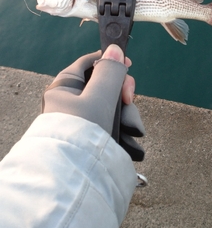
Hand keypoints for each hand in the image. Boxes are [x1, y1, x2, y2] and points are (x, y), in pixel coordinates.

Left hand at [42, 45, 144, 160]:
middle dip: (122, 93)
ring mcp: (84, 121)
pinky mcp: (94, 136)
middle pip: (105, 85)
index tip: (127, 64)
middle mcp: (72, 102)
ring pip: (113, 105)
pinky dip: (124, 128)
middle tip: (128, 99)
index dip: (109, 61)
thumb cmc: (82, 133)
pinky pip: (113, 124)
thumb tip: (115, 48)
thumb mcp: (99, 97)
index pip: (88, 63)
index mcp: (65, 87)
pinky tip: (129, 138)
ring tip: (130, 129)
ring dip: (126, 114)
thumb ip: (110, 71)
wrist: (77, 179)